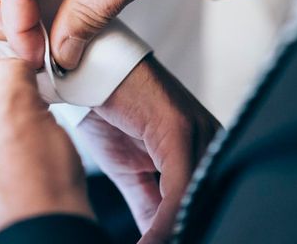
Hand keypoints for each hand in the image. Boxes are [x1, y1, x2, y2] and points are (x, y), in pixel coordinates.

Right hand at [78, 56, 219, 242]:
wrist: (87, 70)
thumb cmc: (110, 111)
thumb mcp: (130, 170)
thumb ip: (148, 205)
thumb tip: (158, 239)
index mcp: (202, 147)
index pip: (200, 205)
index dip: (181, 234)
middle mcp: (209, 139)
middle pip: (203, 205)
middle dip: (177, 235)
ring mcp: (199, 132)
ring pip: (195, 203)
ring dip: (170, 237)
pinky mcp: (181, 128)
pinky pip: (179, 190)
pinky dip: (164, 224)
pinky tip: (147, 243)